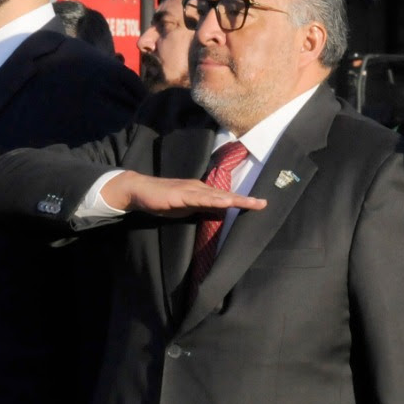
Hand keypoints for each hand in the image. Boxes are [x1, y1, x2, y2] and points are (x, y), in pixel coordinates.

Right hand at [100, 170, 266, 217]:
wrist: (140, 191)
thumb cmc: (162, 200)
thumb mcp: (186, 208)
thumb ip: (201, 210)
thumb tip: (217, 216)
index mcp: (202, 192)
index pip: (225, 197)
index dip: (241, 201)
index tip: (258, 204)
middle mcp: (200, 188)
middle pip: (226, 195)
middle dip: (245, 200)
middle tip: (264, 203)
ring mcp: (191, 190)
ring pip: (217, 195)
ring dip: (235, 199)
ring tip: (252, 203)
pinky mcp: (181, 194)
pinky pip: (201, 198)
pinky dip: (214, 200)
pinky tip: (225, 203)